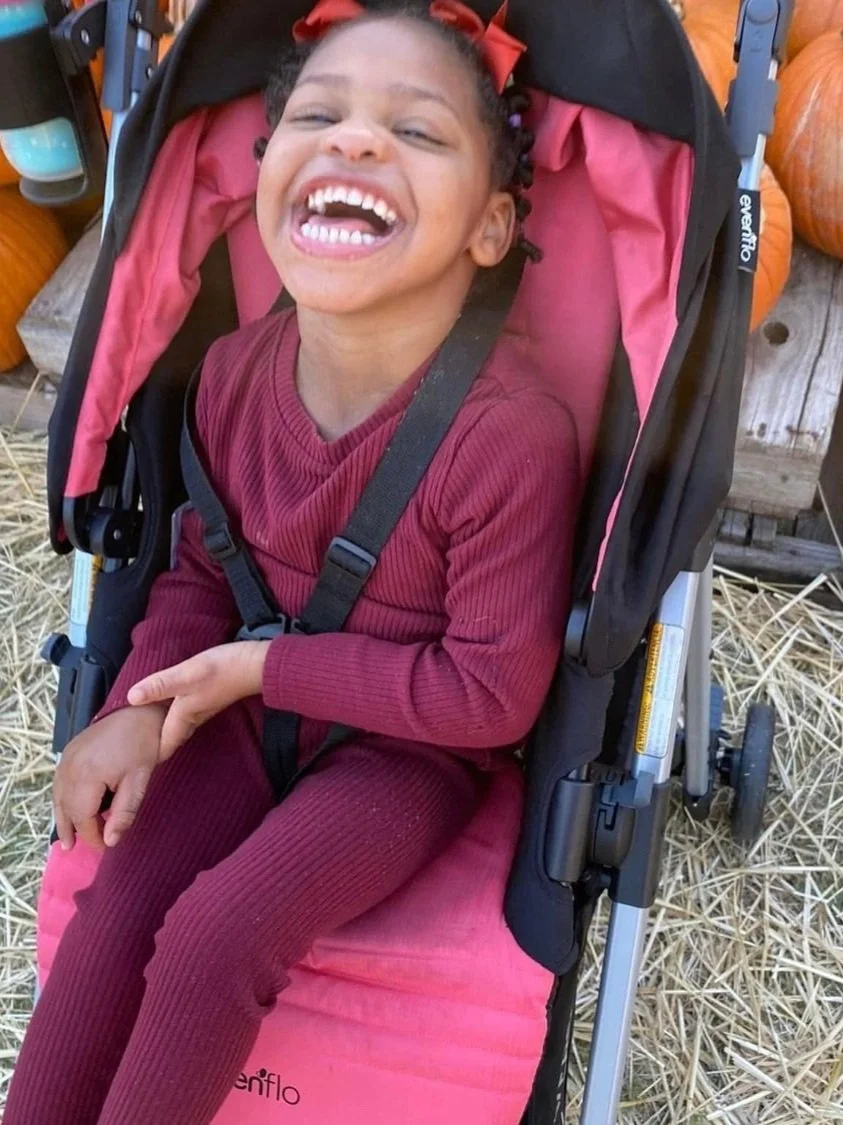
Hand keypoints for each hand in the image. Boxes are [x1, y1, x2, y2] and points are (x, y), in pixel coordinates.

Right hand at [54, 704, 166, 851]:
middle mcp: (70, 766)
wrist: (140, 712)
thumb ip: (124, 813)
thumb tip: (109, 843)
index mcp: (87, 775)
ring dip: (63, 817)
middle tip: (82, 847)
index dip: (91, 835)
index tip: (103, 849)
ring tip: (67, 840)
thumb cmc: (145, 746)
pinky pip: (59, 782)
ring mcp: (66, 757)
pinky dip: (62, 799)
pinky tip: (68, 810)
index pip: (83, 816)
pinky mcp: (68, 750)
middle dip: (76, 829)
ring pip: (59, 796)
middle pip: (67, 807)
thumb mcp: (139, 782)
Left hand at [127, 641, 269, 760]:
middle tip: (140, 751)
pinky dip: (177, 716)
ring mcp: (205, 707)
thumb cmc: (222, 670)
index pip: (165, 743)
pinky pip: (189, 714)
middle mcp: (194, 716)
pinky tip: (174, 708)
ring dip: (167, 731)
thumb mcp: (187, 675)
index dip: (151, 754)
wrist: (256, 666)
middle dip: (158, 744)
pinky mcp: (212, 697)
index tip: (136, 765)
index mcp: (184, 714)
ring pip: (181, 726)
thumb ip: (160, 686)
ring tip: (152, 733)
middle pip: (172, 736)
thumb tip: (131, 698)